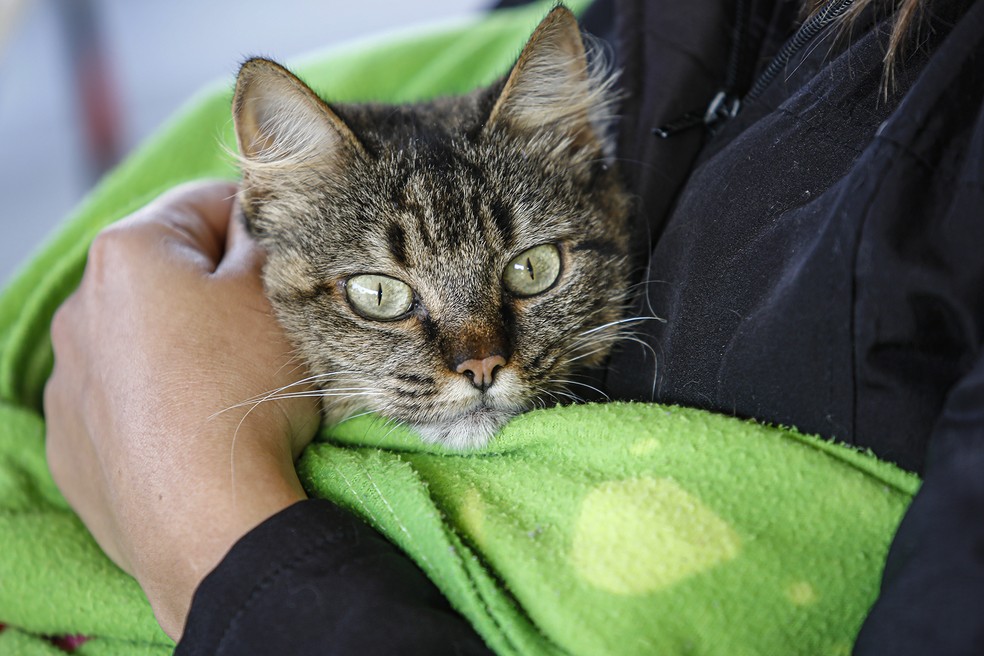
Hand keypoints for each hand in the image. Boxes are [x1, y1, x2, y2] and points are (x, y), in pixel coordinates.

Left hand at [44, 181, 320, 638]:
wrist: (205, 519)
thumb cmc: (243, 388)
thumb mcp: (276, 291)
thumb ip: (264, 236)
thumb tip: (252, 219)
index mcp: (128, 252)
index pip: (208, 203)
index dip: (261, 226)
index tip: (291, 264)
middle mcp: (80, 306)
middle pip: (170, 274)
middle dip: (220, 290)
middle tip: (272, 332)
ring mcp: (68, 379)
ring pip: (145, 338)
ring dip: (187, 346)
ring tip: (234, 388)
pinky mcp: (73, 441)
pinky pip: (126, 400)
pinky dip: (159, 402)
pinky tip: (197, 430)